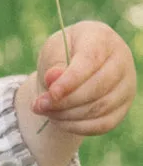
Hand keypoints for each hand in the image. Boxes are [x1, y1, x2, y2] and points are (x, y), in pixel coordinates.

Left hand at [31, 19, 136, 134]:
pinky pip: (102, 125)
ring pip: (100, 108)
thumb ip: (54, 63)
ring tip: (47, 112)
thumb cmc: (63, 54)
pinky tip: (60, 121)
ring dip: (68, 115)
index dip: (71, 80)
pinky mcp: (121, 107)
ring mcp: (125, 85)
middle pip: (97, 87)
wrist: (74, 67)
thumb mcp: (53, 51)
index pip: (90, 60)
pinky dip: (78, 127)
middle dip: (65, 101)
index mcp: (102, 38)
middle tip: (39, 106)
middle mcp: (121, 60)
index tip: (51, 93)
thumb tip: (53, 79)